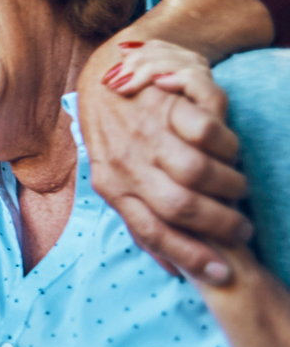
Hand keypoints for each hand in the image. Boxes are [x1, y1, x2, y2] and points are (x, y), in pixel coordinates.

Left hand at [79, 39, 251, 286]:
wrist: (105, 72)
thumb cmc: (118, 136)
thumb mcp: (117, 177)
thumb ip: (140, 218)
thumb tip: (172, 268)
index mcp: (111, 186)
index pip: (150, 231)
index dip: (190, 256)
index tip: (223, 273)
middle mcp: (124, 160)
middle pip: (179, 205)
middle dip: (220, 224)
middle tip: (241, 227)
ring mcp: (143, 130)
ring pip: (196, 169)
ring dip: (229, 185)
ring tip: (238, 188)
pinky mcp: (163, 101)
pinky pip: (207, 130)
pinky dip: (227, 145)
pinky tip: (230, 150)